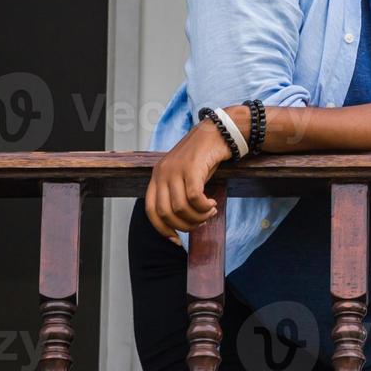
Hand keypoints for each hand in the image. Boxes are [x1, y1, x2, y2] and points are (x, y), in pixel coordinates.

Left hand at [145, 107, 243, 241]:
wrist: (219, 131)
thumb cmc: (204, 155)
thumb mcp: (185, 174)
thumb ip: (178, 193)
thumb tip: (181, 221)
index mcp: (157, 176)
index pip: (151, 211)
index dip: (162, 229)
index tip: (177, 239)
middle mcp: (162, 173)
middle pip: (166, 213)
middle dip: (185, 225)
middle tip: (201, 223)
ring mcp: (175, 170)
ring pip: (180, 208)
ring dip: (198, 216)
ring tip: (210, 212)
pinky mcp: (191, 168)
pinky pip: (194, 197)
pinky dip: (204, 207)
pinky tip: (212, 204)